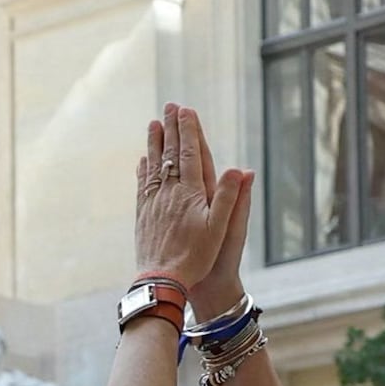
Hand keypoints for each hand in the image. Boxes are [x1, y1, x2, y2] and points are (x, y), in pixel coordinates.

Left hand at [132, 105, 254, 305]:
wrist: (162, 279)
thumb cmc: (196, 256)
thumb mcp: (220, 228)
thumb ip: (230, 197)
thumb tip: (241, 169)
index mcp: (191, 193)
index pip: (189, 154)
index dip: (189, 131)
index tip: (186, 110)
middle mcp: (170, 193)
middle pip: (169, 154)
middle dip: (170, 128)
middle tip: (169, 106)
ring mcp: (154, 202)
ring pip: (153, 166)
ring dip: (154, 143)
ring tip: (153, 124)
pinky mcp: (143, 214)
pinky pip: (143, 185)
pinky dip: (143, 169)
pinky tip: (142, 160)